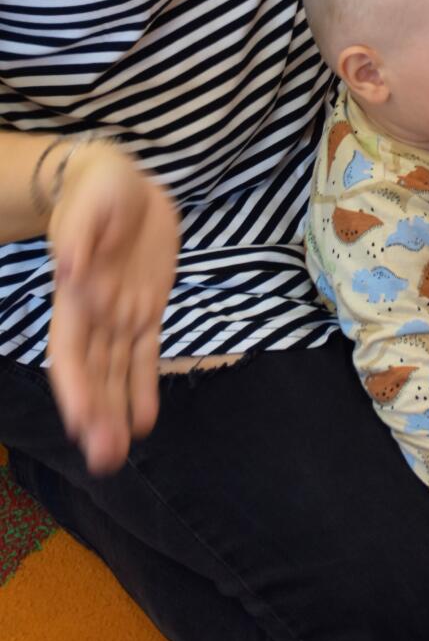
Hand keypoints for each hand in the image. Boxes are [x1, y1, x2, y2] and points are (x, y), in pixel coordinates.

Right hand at [46, 141, 179, 474]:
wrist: (122, 181)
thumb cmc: (100, 189)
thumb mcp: (93, 199)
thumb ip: (81, 234)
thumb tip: (69, 266)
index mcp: (76, 294)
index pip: (70, 350)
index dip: (75, 387)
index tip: (82, 422)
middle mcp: (95, 313)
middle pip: (92, 372)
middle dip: (96, 414)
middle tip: (104, 459)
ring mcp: (122, 314)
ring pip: (116, 372)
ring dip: (115, 412)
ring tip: (116, 455)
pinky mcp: (147, 308)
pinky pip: (145, 354)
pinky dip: (144, 387)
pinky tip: (144, 422)